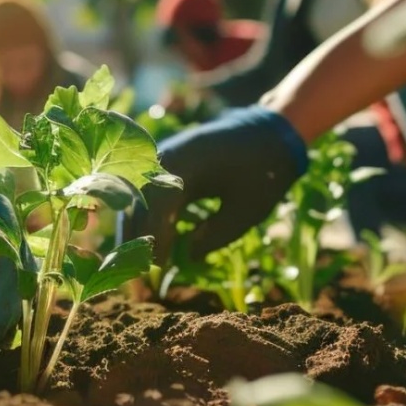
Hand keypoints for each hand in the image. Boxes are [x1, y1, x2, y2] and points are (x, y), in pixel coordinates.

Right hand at [119, 106, 308, 264]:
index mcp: (187, 163)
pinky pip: (145, 192)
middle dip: (136, 236)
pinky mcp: (165, 164)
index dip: (154, 237)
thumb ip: (217, 234)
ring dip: (136, 228)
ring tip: (138, 261)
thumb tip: (187, 255)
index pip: (158, 204)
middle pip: (138, 200)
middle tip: (137, 272)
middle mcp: (166, 157)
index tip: (157, 266)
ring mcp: (163, 159)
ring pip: (137, 197)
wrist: (269, 133)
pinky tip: (148, 240)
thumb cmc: (263, 170)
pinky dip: (145, 216)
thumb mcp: (248, 209)